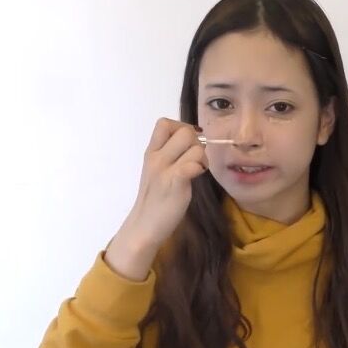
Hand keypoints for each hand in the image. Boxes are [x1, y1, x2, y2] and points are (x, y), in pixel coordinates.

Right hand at [105, 118, 209, 279]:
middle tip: (197, 159)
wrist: (144, 225)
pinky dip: (199, 168)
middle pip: (184, 131)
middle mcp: (156, 158)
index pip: (165, 123)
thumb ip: (170, 155)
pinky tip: (196, 177)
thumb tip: (192, 141)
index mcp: (151, 152)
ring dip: (202, 158)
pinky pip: (192, 165)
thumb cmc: (155, 198)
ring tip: (198, 170)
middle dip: (197, 142)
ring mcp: (164, 170)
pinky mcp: (175, 183)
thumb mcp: (157, 170)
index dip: (181, 127)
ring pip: (195, 147)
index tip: (188, 144)